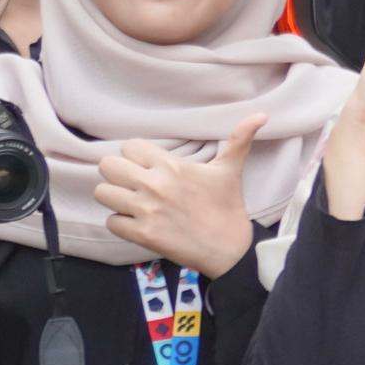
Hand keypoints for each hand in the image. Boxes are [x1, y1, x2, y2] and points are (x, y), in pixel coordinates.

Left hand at [96, 118, 265, 272]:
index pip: (129, 146)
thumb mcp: (230, 169)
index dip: (135, 154)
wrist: (229, 249)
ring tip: (130, 201)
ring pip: (103, 193)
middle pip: (107, 166)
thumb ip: (239, 139)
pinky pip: (111, 222)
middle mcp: (154, 185)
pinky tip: (136, 223)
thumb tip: (261, 115)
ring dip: (114, 197)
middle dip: (117, 173)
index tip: (147, 165)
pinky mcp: (142, 235)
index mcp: (172, 166)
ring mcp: (146, 211)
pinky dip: (121, 223)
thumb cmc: (228, 206)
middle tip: (132, 182)